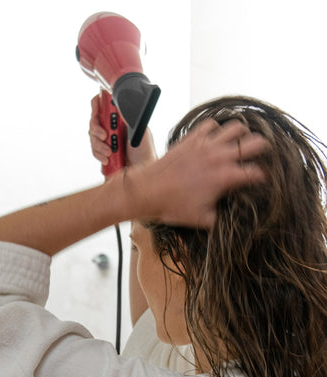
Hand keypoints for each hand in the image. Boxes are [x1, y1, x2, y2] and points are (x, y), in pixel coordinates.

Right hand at [89, 95, 157, 173]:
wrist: (142, 170)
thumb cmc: (145, 151)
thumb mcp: (141, 132)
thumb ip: (130, 119)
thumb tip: (120, 108)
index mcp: (120, 119)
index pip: (104, 106)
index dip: (97, 105)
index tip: (96, 111)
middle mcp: (112, 128)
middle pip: (94, 122)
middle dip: (97, 129)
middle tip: (105, 136)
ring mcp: (106, 141)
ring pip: (93, 138)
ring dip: (99, 146)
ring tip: (110, 152)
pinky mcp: (103, 153)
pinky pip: (95, 152)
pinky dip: (99, 156)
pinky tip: (107, 160)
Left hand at [125, 119, 268, 227]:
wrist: (147, 191)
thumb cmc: (172, 206)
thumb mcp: (202, 219)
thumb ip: (222, 217)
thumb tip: (233, 217)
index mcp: (225, 177)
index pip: (257, 172)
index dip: (262, 177)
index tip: (259, 181)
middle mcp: (219, 156)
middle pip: (255, 143)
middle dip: (262, 149)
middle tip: (259, 155)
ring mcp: (205, 144)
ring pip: (236, 127)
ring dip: (242, 134)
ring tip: (241, 141)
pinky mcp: (191, 138)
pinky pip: (210, 124)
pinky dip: (217, 128)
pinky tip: (215, 136)